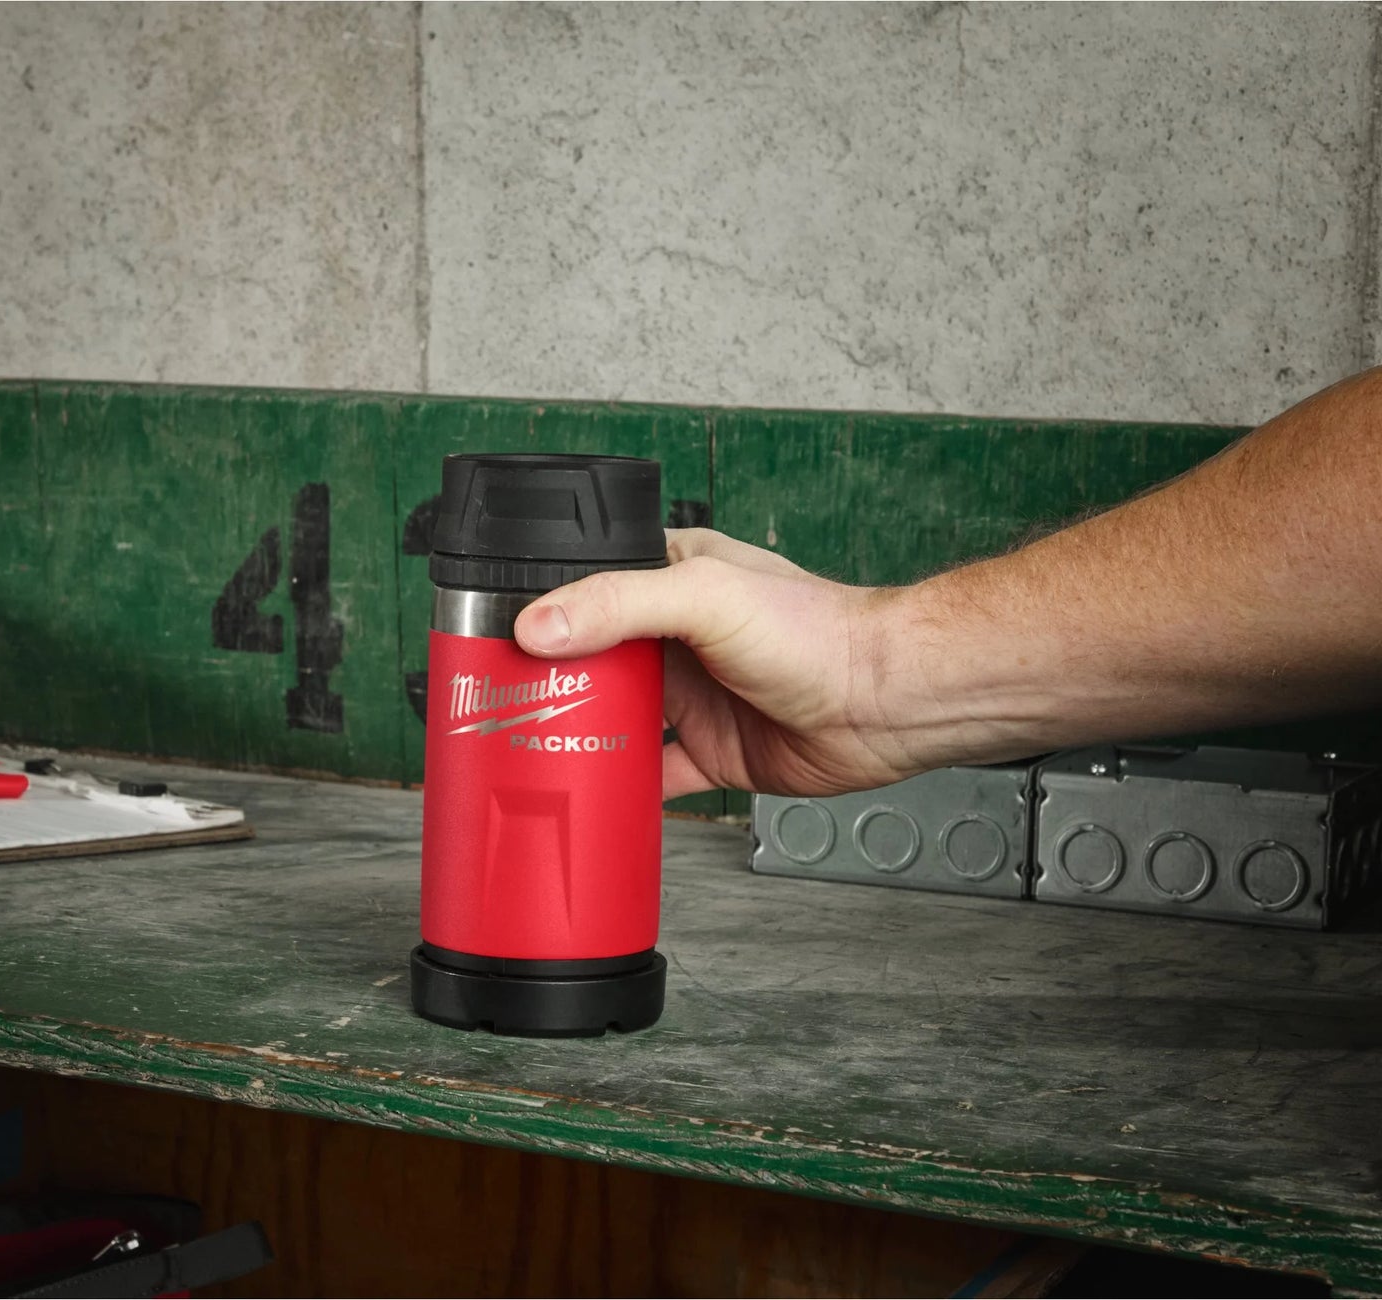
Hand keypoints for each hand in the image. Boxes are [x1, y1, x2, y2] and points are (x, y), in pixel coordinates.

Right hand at [511, 528, 916, 796]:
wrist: (883, 702)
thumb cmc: (815, 631)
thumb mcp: (703, 597)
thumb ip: (617, 605)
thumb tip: (539, 625)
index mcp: (674, 577)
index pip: (589, 585)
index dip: (545, 607)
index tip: (498, 635)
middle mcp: (678, 635)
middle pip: (594, 657)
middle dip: (552, 679)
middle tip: (501, 701)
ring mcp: (694, 695)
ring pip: (617, 716)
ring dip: (581, 732)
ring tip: (528, 747)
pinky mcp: (712, 750)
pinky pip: (654, 773)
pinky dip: (624, 787)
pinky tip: (593, 794)